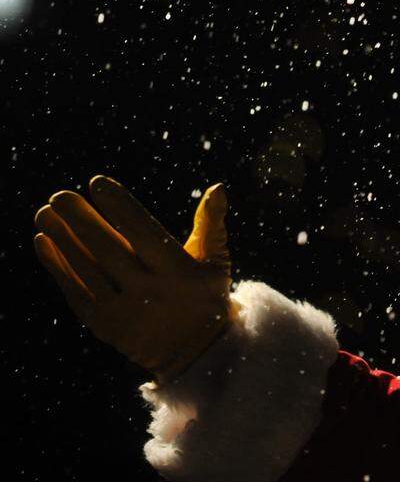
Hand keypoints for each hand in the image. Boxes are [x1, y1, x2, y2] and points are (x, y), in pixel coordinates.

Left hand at [33, 176, 238, 382]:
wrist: (193, 352)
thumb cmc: (202, 294)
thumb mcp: (215, 261)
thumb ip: (212, 223)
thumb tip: (217, 187)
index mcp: (180, 273)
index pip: (145, 233)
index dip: (120, 207)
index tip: (99, 183)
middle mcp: (152, 293)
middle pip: (109, 249)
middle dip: (81, 220)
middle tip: (61, 196)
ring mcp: (125, 312)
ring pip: (87, 268)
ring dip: (63, 238)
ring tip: (46, 213)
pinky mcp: (104, 326)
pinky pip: (75, 290)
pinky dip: (57, 265)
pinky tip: (45, 240)